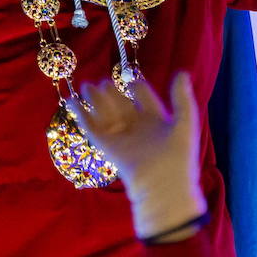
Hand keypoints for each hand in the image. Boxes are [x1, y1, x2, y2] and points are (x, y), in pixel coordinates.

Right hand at [71, 74, 205, 239]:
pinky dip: (80, 114)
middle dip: (111, 93)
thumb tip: (182, 72)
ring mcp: (120, 136)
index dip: (137, 88)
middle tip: (102, 81)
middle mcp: (137, 127)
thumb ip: (182, 98)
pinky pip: (91, 126)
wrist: (163, 184)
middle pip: (121, 104)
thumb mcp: (185, 123)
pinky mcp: (106, 145)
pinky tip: (72, 101)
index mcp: (156, 120)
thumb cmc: (178, 156)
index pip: (144, 99)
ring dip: (95, 99)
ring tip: (87, 84)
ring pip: (105, 113)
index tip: (132, 81)